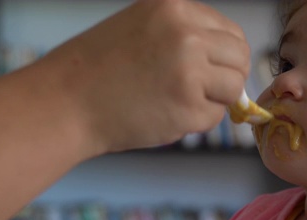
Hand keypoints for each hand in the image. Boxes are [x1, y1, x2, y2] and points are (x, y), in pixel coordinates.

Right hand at [38, 0, 250, 153]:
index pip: (232, 33)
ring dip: (215, 100)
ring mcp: (190, 71)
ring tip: (179, 101)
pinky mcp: (188, 107)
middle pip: (241, 58)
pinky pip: (215, 117)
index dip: (226, 57)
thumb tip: (229, 59)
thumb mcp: (143, 26)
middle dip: (228, 78)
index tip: (212, 70)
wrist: (65, 102)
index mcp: (175, 8)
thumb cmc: (99, 68)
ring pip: (234, 88)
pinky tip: (166, 115)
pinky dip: (197, 122)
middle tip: (202, 91)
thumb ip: (186, 34)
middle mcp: (187, 34)